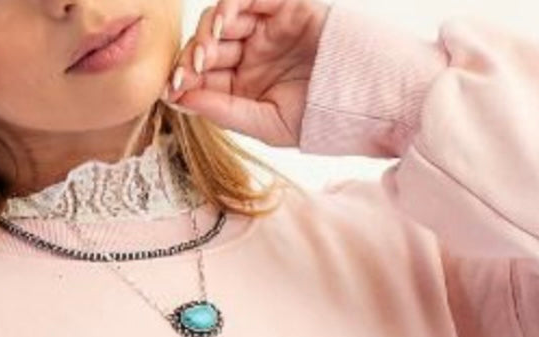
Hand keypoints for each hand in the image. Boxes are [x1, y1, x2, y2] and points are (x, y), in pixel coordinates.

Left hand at [164, 0, 331, 147]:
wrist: (367, 100)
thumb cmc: (322, 118)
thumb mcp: (266, 123)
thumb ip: (224, 110)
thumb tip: (180, 99)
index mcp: (246, 84)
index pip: (206, 76)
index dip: (185, 80)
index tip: (172, 92)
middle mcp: (253, 53)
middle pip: (209, 45)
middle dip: (192, 59)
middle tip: (185, 76)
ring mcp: (267, 27)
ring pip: (223, 19)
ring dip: (207, 34)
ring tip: (205, 55)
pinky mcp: (284, 4)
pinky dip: (230, 6)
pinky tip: (223, 26)